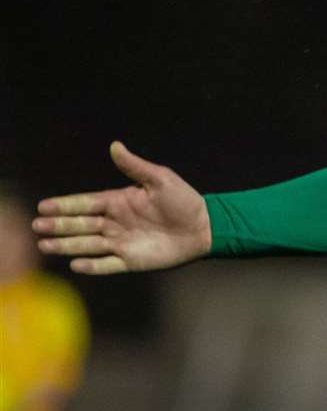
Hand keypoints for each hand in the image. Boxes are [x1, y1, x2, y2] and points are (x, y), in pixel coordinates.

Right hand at [33, 141, 210, 273]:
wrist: (205, 227)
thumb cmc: (184, 201)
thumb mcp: (160, 180)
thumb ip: (135, 166)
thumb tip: (115, 146)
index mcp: (118, 202)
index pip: (85, 203)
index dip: (65, 205)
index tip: (44, 206)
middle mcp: (115, 223)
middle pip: (80, 225)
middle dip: (58, 226)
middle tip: (37, 227)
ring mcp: (122, 242)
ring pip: (88, 245)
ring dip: (66, 245)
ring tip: (45, 245)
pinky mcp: (132, 260)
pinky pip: (108, 264)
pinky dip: (93, 265)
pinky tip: (77, 264)